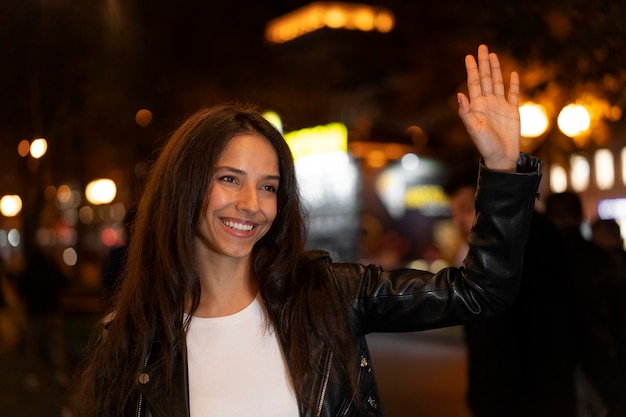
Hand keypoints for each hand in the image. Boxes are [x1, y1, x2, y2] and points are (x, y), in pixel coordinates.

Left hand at [457, 44, 519, 170]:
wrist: (501, 157)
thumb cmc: (485, 145)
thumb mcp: (474, 129)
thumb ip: (466, 113)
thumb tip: (459, 94)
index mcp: (477, 106)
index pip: (474, 83)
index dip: (471, 69)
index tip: (469, 55)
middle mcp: (488, 103)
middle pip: (485, 78)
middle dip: (483, 63)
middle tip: (482, 47)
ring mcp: (500, 106)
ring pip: (498, 83)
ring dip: (496, 69)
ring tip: (493, 55)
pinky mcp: (513, 111)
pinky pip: (513, 94)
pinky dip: (513, 84)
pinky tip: (512, 74)